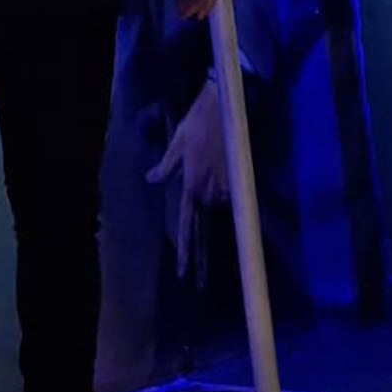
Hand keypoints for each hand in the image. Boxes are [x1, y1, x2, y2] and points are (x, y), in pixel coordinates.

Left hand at [149, 75, 228, 280]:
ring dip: (211, 221)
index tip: (184, 275)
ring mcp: (227, 190)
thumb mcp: (178, 142)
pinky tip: (218, 198)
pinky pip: (227, 199)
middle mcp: (209, 194)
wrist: (229, 107)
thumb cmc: (199, 121)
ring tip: (207, 233)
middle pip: (204, 233)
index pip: (188, 227)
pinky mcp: (240, 182)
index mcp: (191, 187)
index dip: (186, 252)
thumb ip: (166, 165)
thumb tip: (151, 180)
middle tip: (196, 284)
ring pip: (216, 213)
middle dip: (199, 259)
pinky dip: (221, 201)